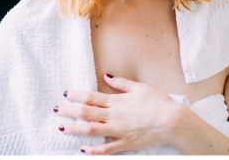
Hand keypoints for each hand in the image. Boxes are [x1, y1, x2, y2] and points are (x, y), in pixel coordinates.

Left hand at [55, 73, 183, 153]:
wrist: (172, 121)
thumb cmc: (158, 102)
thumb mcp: (140, 87)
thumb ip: (121, 83)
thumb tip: (106, 76)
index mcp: (117, 101)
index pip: (91, 97)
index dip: (76, 95)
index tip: (65, 94)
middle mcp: (114, 116)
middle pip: (86, 113)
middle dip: (69, 111)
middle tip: (56, 109)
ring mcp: (118, 131)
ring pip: (91, 130)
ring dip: (75, 129)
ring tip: (62, 127)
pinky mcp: (125, 144)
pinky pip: (106, 150)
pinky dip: (93, 151)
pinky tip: (83, 149)